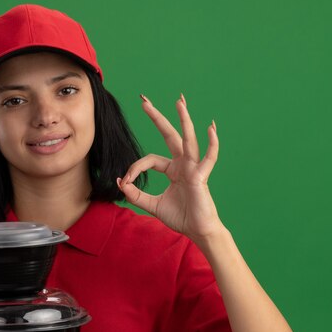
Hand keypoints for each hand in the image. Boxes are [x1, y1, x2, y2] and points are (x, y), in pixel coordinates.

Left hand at [117, 94, 224, 243]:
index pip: (150, 160)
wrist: (196, 231)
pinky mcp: (201, 176)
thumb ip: (136, 195)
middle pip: (169, 135)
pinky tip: (210, 128)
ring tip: (179, 102)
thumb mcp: (152, 205)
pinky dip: (211, 143)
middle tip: (144, 100)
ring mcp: (194, 168)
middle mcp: (183, 164)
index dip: (135, 169)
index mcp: (173, 169)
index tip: (125, 181)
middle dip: (157, 118)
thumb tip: (120, 183)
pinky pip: (208, 157)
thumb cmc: (180, 217)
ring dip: (183, 120)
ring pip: (188, 140)